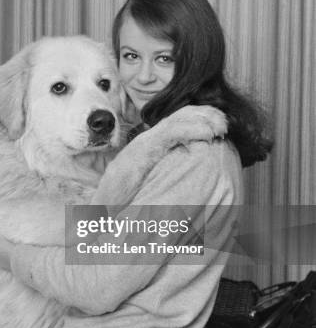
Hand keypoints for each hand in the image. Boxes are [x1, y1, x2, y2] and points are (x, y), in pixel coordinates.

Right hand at [92, 105, 226, 205]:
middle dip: (207, 114)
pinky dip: (191, 130)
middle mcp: (149, 140)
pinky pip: (170, 134)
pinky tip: (207, 136)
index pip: (181, 120)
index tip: (222, 127)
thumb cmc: (128, 204)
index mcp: (154, 146)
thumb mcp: (157, 184)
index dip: (203, 118)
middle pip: (182, 114)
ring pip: (178, 120)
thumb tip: (198, 172)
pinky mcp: (142, 151)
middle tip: (225, 125)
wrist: (102, 213)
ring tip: (220, 128)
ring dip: (203, 120)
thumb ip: (173, 173)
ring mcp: (144, 144)